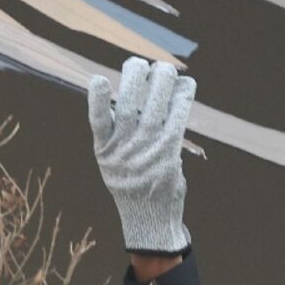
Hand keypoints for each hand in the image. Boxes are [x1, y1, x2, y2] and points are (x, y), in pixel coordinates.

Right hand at [87, 57, 195, 254]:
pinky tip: (187, 85)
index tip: (100, 79)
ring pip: (153, 107)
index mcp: (104, 150)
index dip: (98, 99)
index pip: (97, 121)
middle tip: (141, 64)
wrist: (150, 221)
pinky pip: (176, 119)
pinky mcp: (169, 154)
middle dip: (135, 77)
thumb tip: (121, 102)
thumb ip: (114, 138)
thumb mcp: (112, 165)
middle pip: (129, 104)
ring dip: (161, 81)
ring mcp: (147, 152)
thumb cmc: (131, 186)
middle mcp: (124, 150)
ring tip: (164, 68)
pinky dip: (182, 99)